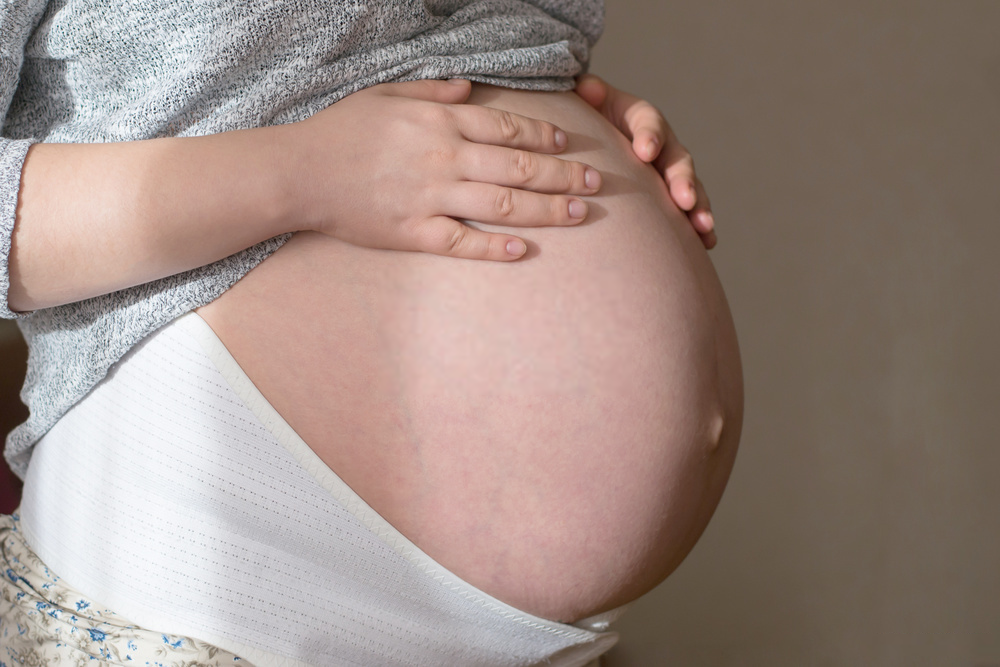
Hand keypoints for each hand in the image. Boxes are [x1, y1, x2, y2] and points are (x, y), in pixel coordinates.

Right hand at [288, 79, 600, 260]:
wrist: (298, 173)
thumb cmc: (340, 131)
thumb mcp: (386, 94)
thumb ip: (433, 92)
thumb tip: (471, 88)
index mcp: (439, 122)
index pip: (507, 126)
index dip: (544, 135)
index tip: (568, 143)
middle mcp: (443, 158)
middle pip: (518, 165)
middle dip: (563, 174)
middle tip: (595, 182)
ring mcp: (430, 197)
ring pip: (503, 204)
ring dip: (547, 209)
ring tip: (580, 213)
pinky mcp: (414, 232)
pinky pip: (463, 241)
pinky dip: (496, 247)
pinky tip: (525, 250)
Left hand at [575, 74, 715, 248]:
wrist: (597, 135)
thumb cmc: (590, 118)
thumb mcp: (588, 102)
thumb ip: (588, 95)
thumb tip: (586, 87)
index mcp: (641, 118)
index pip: (649, 122)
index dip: (649, 135)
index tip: (644, 151)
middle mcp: (663, 144)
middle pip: (677, 160)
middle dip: (682, 180)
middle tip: (684, 199)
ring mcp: (669, 172)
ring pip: (690, 187)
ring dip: (699, 206)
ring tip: (703, 226)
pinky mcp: (670, 195)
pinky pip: (688, 210)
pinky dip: (699, 225)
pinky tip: (707, 242)